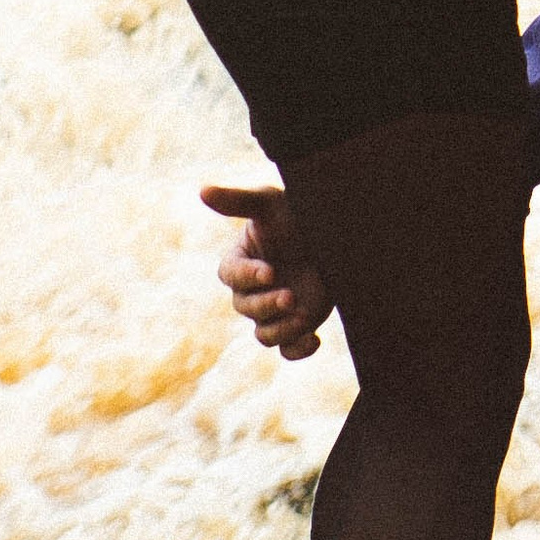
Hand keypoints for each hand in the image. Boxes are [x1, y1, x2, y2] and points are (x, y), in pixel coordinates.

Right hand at [202, 180, 331, 361]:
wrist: (336, 234)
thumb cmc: (299, 212)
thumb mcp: (270, 202)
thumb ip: (237, 200)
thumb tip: (203, 190)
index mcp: (241, 260)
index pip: (230, 275)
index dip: (246, 276)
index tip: (269, 271)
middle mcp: (252, 289)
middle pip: (244, 307)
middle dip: (266, 304)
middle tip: (291, 296)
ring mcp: (273, 310)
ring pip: (263, 334)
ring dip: (281, 328)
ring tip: (304, 315)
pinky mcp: (295, 326)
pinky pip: (288, 349)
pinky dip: (299, 350)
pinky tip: (315, 340)